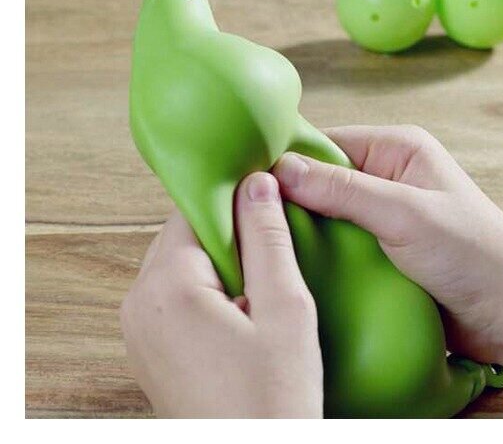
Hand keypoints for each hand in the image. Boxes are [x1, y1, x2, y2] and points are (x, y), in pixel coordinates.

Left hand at [120, 172, 322, 417]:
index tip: (265, 209)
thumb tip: (257, 182)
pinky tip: (238, 312)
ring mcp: (137, 329)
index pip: (193, 211)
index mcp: (166, 287)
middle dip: (226, 236)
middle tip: (268, 258)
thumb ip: (268, 237)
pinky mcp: (147, 348)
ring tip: (256, 291)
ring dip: (216, 263)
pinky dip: (203, 289)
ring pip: (177, 262)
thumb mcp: (285, 309)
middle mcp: (138, 304)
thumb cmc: (275, 398)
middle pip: (181, 235)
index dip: (233, 204)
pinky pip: (172, 294)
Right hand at [273, 125, 502, 395]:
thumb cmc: (473, 252)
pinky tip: (294, 263)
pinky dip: (318, 251)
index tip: (250, 183)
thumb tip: (281, 169)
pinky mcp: (379, 247)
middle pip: (320, 178)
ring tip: (263, 242)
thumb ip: (344, 190)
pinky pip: (336, 242)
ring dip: (303, 228)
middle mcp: (385, 175)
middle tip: (250, 218)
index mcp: (395, 148)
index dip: (289, 161)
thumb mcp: (405, 214)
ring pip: (325, 212)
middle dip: (291, 198)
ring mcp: (381, 213)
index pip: (325, 143)